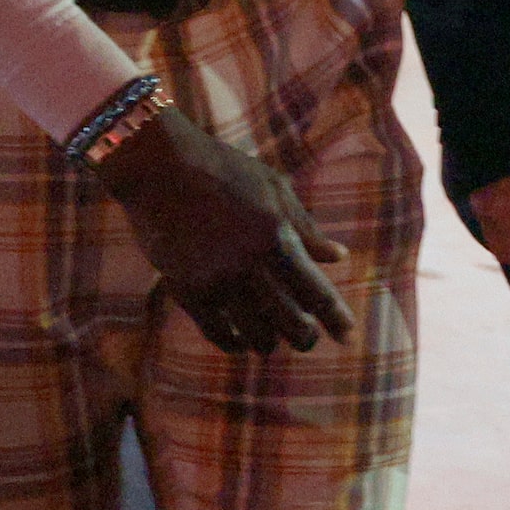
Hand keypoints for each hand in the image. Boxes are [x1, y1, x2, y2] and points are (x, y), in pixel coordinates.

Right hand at [96, 106, 358, 353]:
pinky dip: (234, 342)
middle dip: (305, 337)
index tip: (349, 338)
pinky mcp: (186, 290)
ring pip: (255, 333)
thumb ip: (306, 228)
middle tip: (308, 340)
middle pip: (290, 322)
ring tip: (273, 339)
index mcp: (277, 236)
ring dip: (269, 341)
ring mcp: (216, 280)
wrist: (160, 167)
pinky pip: (217, 332)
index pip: (316, 291)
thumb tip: (340, 257)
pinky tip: (241, 341)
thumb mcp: (274, 189)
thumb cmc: (225, 170)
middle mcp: (249, 264)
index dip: (336, 319)